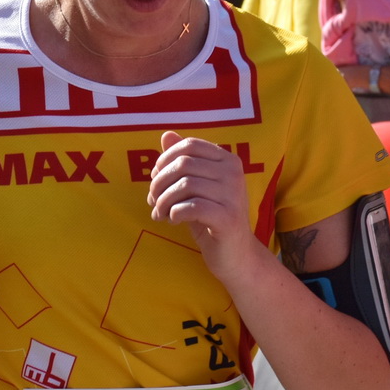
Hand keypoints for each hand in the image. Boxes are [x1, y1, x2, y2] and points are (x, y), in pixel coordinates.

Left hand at [147, 130, 259, 282]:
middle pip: (183, 164)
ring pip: (184, 185)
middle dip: (159, 183)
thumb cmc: (212, 217)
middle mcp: (234, 174)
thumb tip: (166, 134)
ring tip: (160, 213)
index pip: (189, 146)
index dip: (165, 159)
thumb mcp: (196, 187)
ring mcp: (234, 196)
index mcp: (228, 160)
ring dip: (163, 201)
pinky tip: (173, 220)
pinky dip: (174, 213)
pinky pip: (191, 207)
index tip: (156, 178)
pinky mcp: (228, 218)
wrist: (236, 254)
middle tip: (153, 200)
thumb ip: (183, 161)